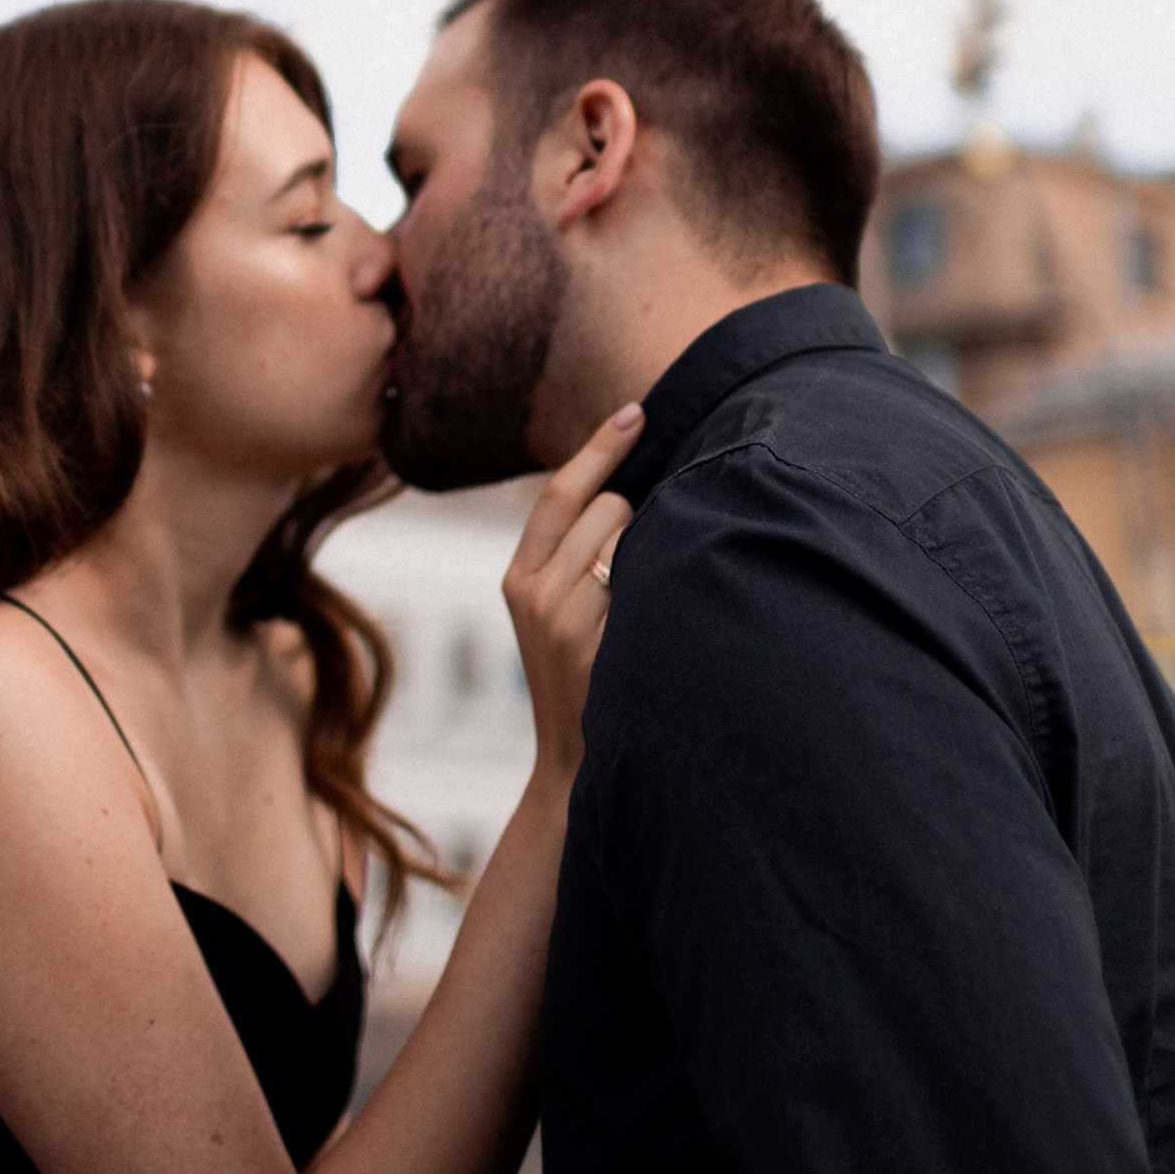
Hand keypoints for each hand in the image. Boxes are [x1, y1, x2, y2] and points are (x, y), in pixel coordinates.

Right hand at [501, 407, 638, 790]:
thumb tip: (624, 493)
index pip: (557, 491)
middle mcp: (532, 588)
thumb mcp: (556, 616)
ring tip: (642, 605)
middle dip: (636, 518)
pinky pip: (638, 572)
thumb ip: (573, 560)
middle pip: (604, 506)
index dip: (596, 447)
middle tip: (642, 570)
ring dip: (650, 550)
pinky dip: (657, 579)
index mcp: (518, 576)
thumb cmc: (583, 680)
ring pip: (625, 532)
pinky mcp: (589, 637)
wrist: (575, 762)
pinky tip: (651, 617)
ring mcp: (560, 613)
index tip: (633, 411)